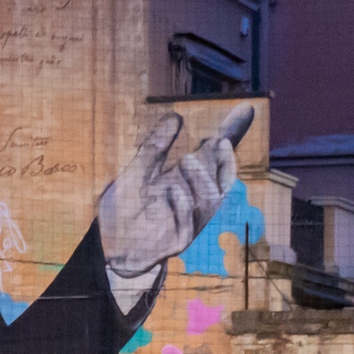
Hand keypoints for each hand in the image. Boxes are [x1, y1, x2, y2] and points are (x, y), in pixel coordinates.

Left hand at [98, 104, 253, 275]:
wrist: (108, 245)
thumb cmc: (126, 207)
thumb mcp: (137, 171)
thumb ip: (154, 147)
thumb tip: (176, 117)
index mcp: (189, 181)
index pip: (214, 156)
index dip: (231, 133)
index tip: (245, 108)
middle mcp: (195, 202)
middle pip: (223, 180)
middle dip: (225, 161)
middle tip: (217, 140)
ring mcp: (189, 223)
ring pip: (209, 202)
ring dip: (202, 180)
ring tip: (186, 160)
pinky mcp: (177, 243)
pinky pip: (188, 225)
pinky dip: (183, 205)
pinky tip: (172, 189)